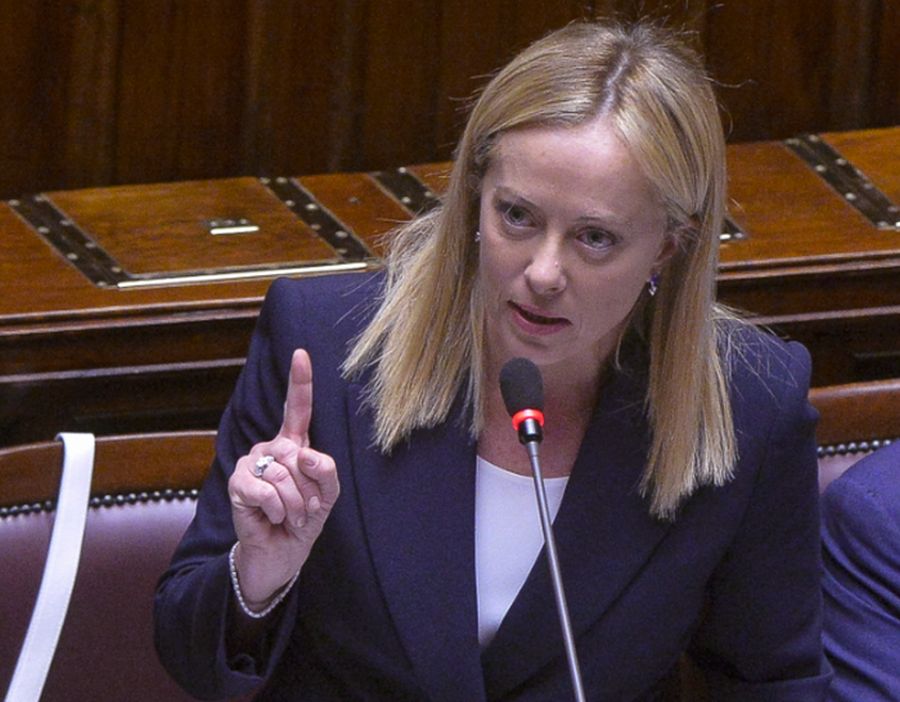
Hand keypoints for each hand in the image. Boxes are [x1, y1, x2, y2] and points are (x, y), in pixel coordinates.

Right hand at [227, 349, 339, 607]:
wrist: (279, 554)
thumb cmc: (303, 520)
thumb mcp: (327, 496)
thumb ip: (325, 471)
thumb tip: (303, 452)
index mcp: (293, 445)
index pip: (297, 409)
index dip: (300, 381)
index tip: (301, 353)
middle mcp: (270, 448)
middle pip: (300, 454)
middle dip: (310, 488)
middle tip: (305, 508)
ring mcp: (251, 463)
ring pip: (284, 474)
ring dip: (295, 504)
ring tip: (290, 516)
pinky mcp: (237, 484)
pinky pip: (266, 490)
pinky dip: (277, 509)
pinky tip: (273, 518)